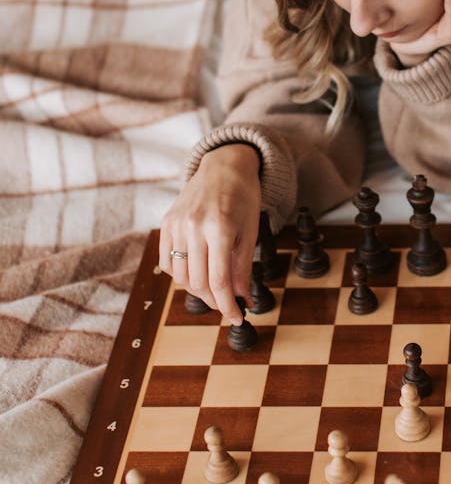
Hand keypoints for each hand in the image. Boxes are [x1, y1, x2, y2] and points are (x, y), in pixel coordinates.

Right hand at [159, 144, 261, 324]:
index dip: (227, 305)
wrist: (223, 166)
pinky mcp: (166, 223)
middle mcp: (194, 227)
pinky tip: (196, 273)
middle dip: (215, 300)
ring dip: (197, 290)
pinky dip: (181, 275)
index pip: (219, 281)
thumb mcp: (251, 231)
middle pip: (198, 283)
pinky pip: (167, 262)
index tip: (236, 317)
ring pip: (181, 277)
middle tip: (228, 303)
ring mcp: (177, 225)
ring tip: (213, 288)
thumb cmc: (242, 197)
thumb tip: (241, 299)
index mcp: (221, 228)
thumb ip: (243, 267)